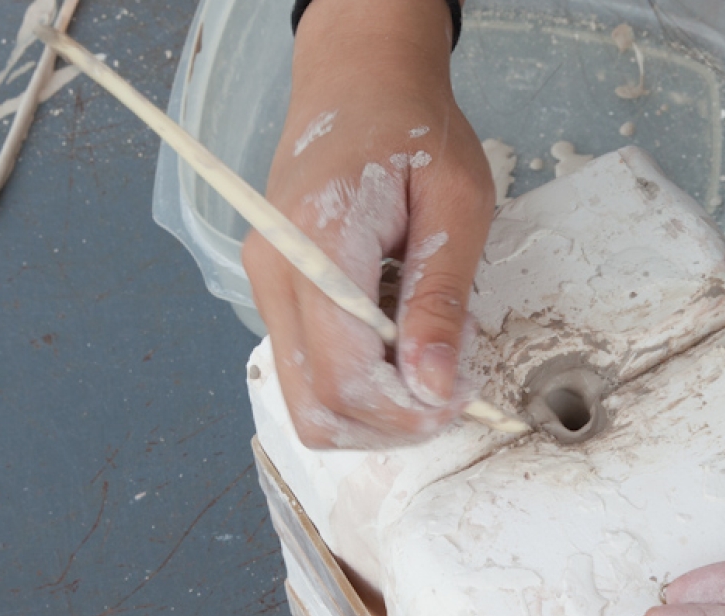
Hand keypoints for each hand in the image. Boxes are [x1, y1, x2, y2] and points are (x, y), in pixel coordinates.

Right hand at [245, 0, 495, 448]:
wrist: (358, 83)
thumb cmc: (412, 128)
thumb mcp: (457, 202)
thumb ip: (440, 297)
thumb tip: (432, 385)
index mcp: (318, 240)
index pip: (344, 372)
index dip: (404, 409)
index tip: (458, 400)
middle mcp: (275, 271)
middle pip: (317, 405)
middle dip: (390, 424)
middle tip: (450, 392)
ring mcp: (266, 287)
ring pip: (306, 402)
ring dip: (373, 413)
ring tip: (427, 365)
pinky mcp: (275, 296)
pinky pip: (307, 372)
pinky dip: (356, 386)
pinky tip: (399, 346)